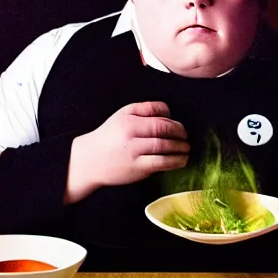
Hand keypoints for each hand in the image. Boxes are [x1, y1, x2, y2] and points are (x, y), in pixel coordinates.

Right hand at [69, 102, 188, 198]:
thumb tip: (168, 111)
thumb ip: (145, 109)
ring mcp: (134, 153)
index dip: (175, 124)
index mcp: (128, 121)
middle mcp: (130, 136)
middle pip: (163, 132)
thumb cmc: (110, 137)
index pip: (159, 119)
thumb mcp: (122, 116)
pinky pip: (160, 164)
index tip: (181, 129)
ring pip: (164, 148)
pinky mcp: (137, 169)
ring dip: (181, 148)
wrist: (89, 161)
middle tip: (186, 138)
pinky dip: (175, 161)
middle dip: (180, 135)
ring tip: (187, 149)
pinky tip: (182, 160)